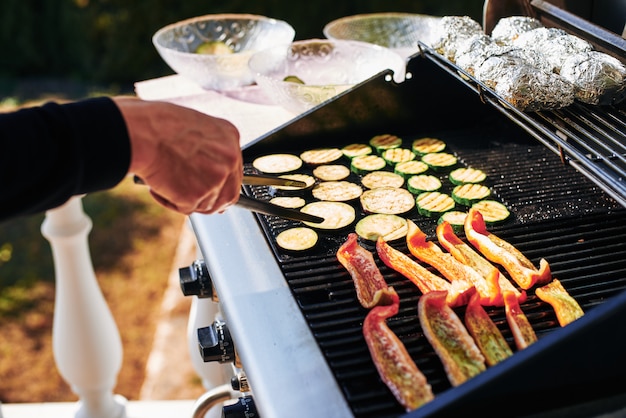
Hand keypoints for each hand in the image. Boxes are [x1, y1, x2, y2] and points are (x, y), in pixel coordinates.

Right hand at [113, 97, 242, 214]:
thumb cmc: (158, 125)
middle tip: (190, 196)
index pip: (234, 171)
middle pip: (228, 194)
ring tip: (166, 182)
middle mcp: (229, 159)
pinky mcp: (197, 196)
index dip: (221, 184)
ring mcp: (215, 179)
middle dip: (209, 199)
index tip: (211, 188)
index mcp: (229, 137)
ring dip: (187, 200)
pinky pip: (185, 208)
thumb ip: (208, 147)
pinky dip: (169, 201)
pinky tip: (159, 185)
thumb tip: (205, 165)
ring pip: (207, 205)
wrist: (141, 133)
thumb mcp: (194, 127)